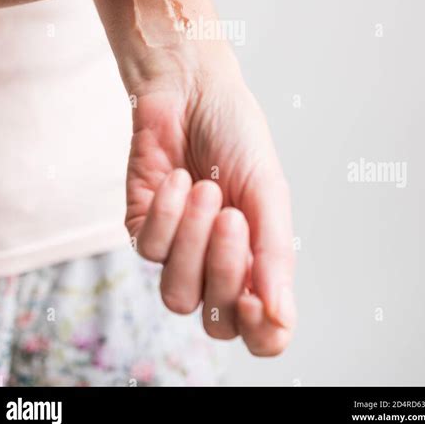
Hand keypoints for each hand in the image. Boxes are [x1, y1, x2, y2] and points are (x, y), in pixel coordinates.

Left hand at [125, 46, 294, 355]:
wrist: (190, 90)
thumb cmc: (237, 136)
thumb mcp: (269, 191)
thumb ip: (275, 254)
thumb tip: (282, 316)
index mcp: (258, 260)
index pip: (260, 331)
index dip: (260, 333)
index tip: (256, 300)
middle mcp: (218, 264)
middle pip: (217, 319)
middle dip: (224, 268)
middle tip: (232, 215)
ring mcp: (178, 250)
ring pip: (177, 294)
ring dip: (192, 241)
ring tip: (206, 190)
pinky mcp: (143, 228)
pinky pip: (149, 248)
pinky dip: (166, 211)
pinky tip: (178, 177)